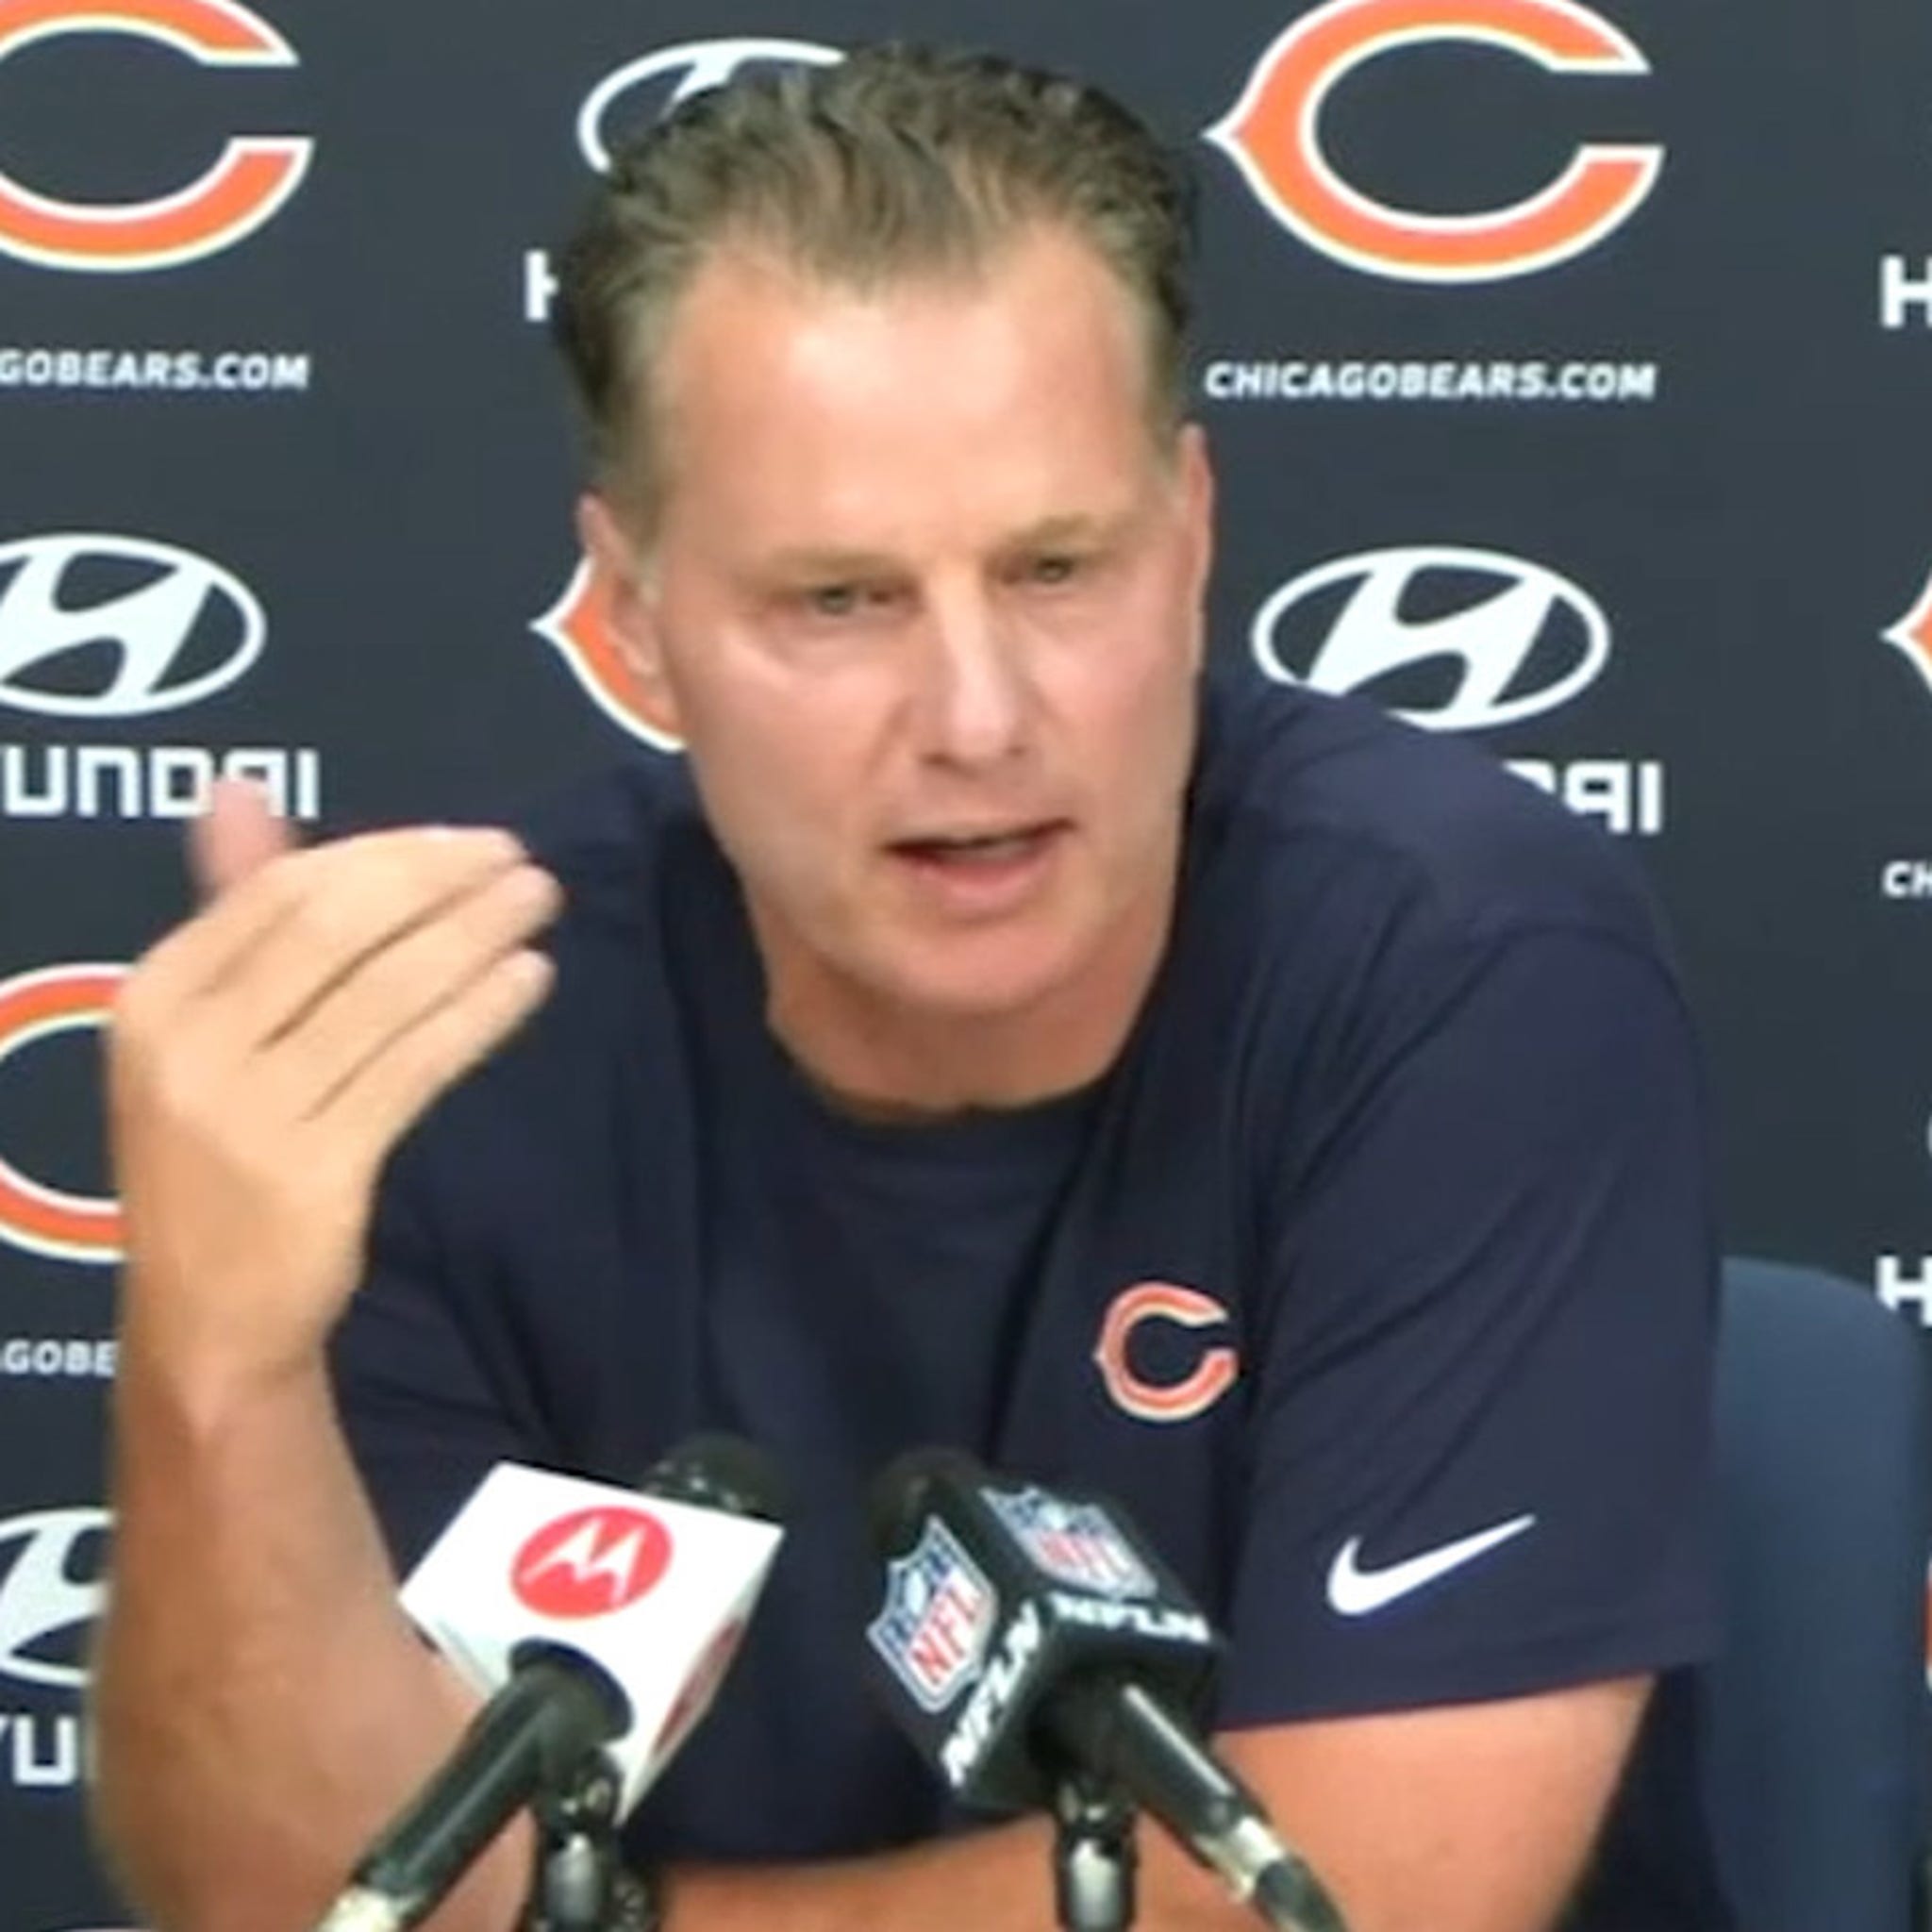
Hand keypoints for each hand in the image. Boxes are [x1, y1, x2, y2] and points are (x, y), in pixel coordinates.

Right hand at [108, 781, 560, 1397]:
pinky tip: (528, 981)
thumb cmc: (220, 1160)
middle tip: (522, 861)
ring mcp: (246, 1109)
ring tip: (540, 906)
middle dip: (441, 883)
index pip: (284, 891)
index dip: (387, 855)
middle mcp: (189, 1042)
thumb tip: (241, 788)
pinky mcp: (313, 1168)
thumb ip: (235, 912)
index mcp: (157, 993)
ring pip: (385, 993)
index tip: (465, 841)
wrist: (208, 1319)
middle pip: (337, 928)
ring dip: (475, 937)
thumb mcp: (204, 1033)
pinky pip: (413, 1066)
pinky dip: (478, 1013)